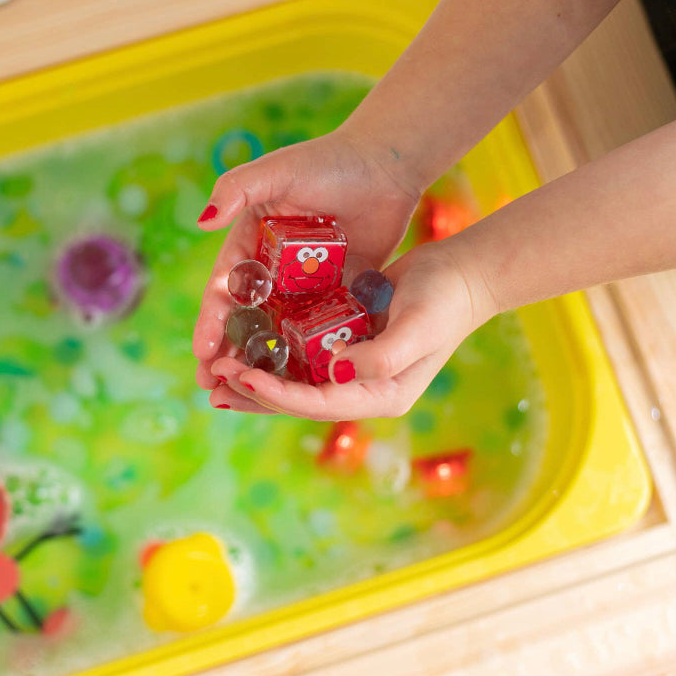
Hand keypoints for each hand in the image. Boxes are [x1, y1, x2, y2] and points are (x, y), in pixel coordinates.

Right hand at [193, 129, 423, 389]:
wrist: (387, 165)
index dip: (211, 320)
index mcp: (251, 241)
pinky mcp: (335, 294)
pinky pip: (316, 329)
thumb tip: (202, 221)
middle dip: (226, 353)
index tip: (202, 350)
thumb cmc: (328, 161)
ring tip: (246, 395)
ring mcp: (303, 285)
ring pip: (277, 331)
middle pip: (244, 319)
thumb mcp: (277, 171)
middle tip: (209, 386)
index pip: (224, 288)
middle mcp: (272, 268)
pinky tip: (297, 385)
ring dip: (260, 363)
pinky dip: (304, 355)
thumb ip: (237, 189)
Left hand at [208, 241, 496, 419]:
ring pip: (295, 382)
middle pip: (299, 401)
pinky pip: (302, 356)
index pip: (318, 403)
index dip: (276, 393)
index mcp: (381, 394)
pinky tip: (243, 345)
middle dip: (254, 393)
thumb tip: (336, 373)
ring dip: (256, 377)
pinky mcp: (347, 344)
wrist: (464, 272)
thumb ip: (381, 355)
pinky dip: (272, 354)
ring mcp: (355, 369)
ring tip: (215, 373)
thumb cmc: (445, 297)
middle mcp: (364, 389)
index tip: (240, 376)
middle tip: (211, 382)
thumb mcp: (418, 326)